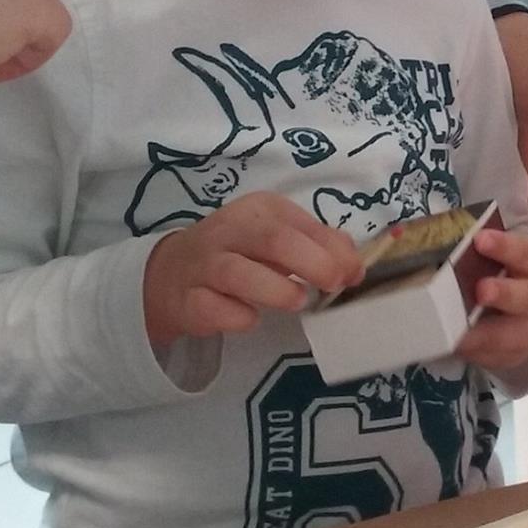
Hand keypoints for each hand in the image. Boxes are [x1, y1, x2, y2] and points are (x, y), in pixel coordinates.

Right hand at [143, 193, 363, 347]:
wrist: (172, 274)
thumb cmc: (240, 254)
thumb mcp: (279, 238)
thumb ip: (319, 247)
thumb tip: (354, 268)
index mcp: (259, 210)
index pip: (300, 224)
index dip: (332, 251)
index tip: (351, 274)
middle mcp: (229, 231)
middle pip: (274, 240)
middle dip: (313, 263)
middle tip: (332, 286)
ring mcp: (204, 265)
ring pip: (239, 273)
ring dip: (276, 290)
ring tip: (297, 301)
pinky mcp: (189, 300)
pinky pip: (215, 309)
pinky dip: (239, 317)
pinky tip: (251, 318)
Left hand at [454, 227, 527, 370]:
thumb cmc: (506, 271)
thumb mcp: (500, 253)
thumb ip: (474, 244)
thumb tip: (415, 234)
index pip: (527, 252)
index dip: (506, 246)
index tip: (480, 240)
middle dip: (505, 293)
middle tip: (481, 289)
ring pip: (514, 335)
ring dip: (487, 333)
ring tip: (461, 333)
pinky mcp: (515, 354)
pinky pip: (495, 356)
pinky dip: (474, 352)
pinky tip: (455, 346)